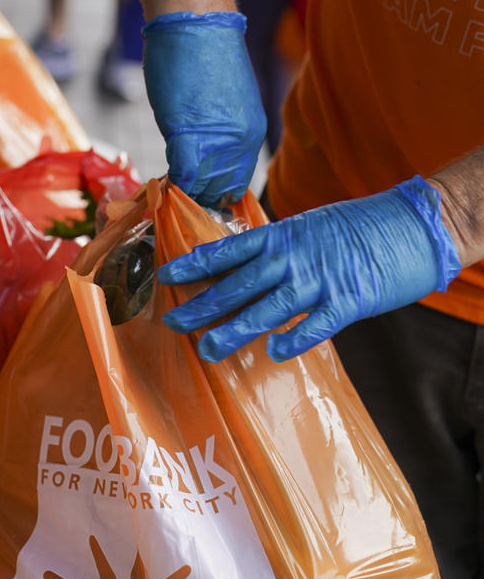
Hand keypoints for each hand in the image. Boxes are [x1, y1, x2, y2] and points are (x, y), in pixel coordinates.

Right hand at [142, 12, 265, 207]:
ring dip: (182, 191)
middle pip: (218, 191)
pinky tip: (161, 180)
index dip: (213, 194)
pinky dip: (170, 184)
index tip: (195, 195)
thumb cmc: (205, 56)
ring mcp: (219, 143)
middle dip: (196, 196)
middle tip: (177, 194)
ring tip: (168, 187)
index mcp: (252, 134)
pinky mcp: (191, 139)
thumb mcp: (224, 104)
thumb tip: (199, 162)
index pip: (235, 185)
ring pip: (200, 189)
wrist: (195, 24)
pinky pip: (183, 177)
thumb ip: (216, 136)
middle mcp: (242, 143)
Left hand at [157, 176, 461, 361]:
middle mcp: (292, 258)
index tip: (166, 277)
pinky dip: (294, 338)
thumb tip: (240, 267)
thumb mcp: (307, 228)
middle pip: (237, 285)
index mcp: (280, 237)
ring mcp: (319, 280)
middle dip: (201, 306)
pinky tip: (273, 353)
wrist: (413, 225)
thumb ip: (275, 249)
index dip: (195, 264)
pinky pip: (315, 325)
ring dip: (234, 331)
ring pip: (267, 309)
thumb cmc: (356, 228)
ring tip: (207, 350)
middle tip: (172, 324)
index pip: (227, 251)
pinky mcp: (348, 301)